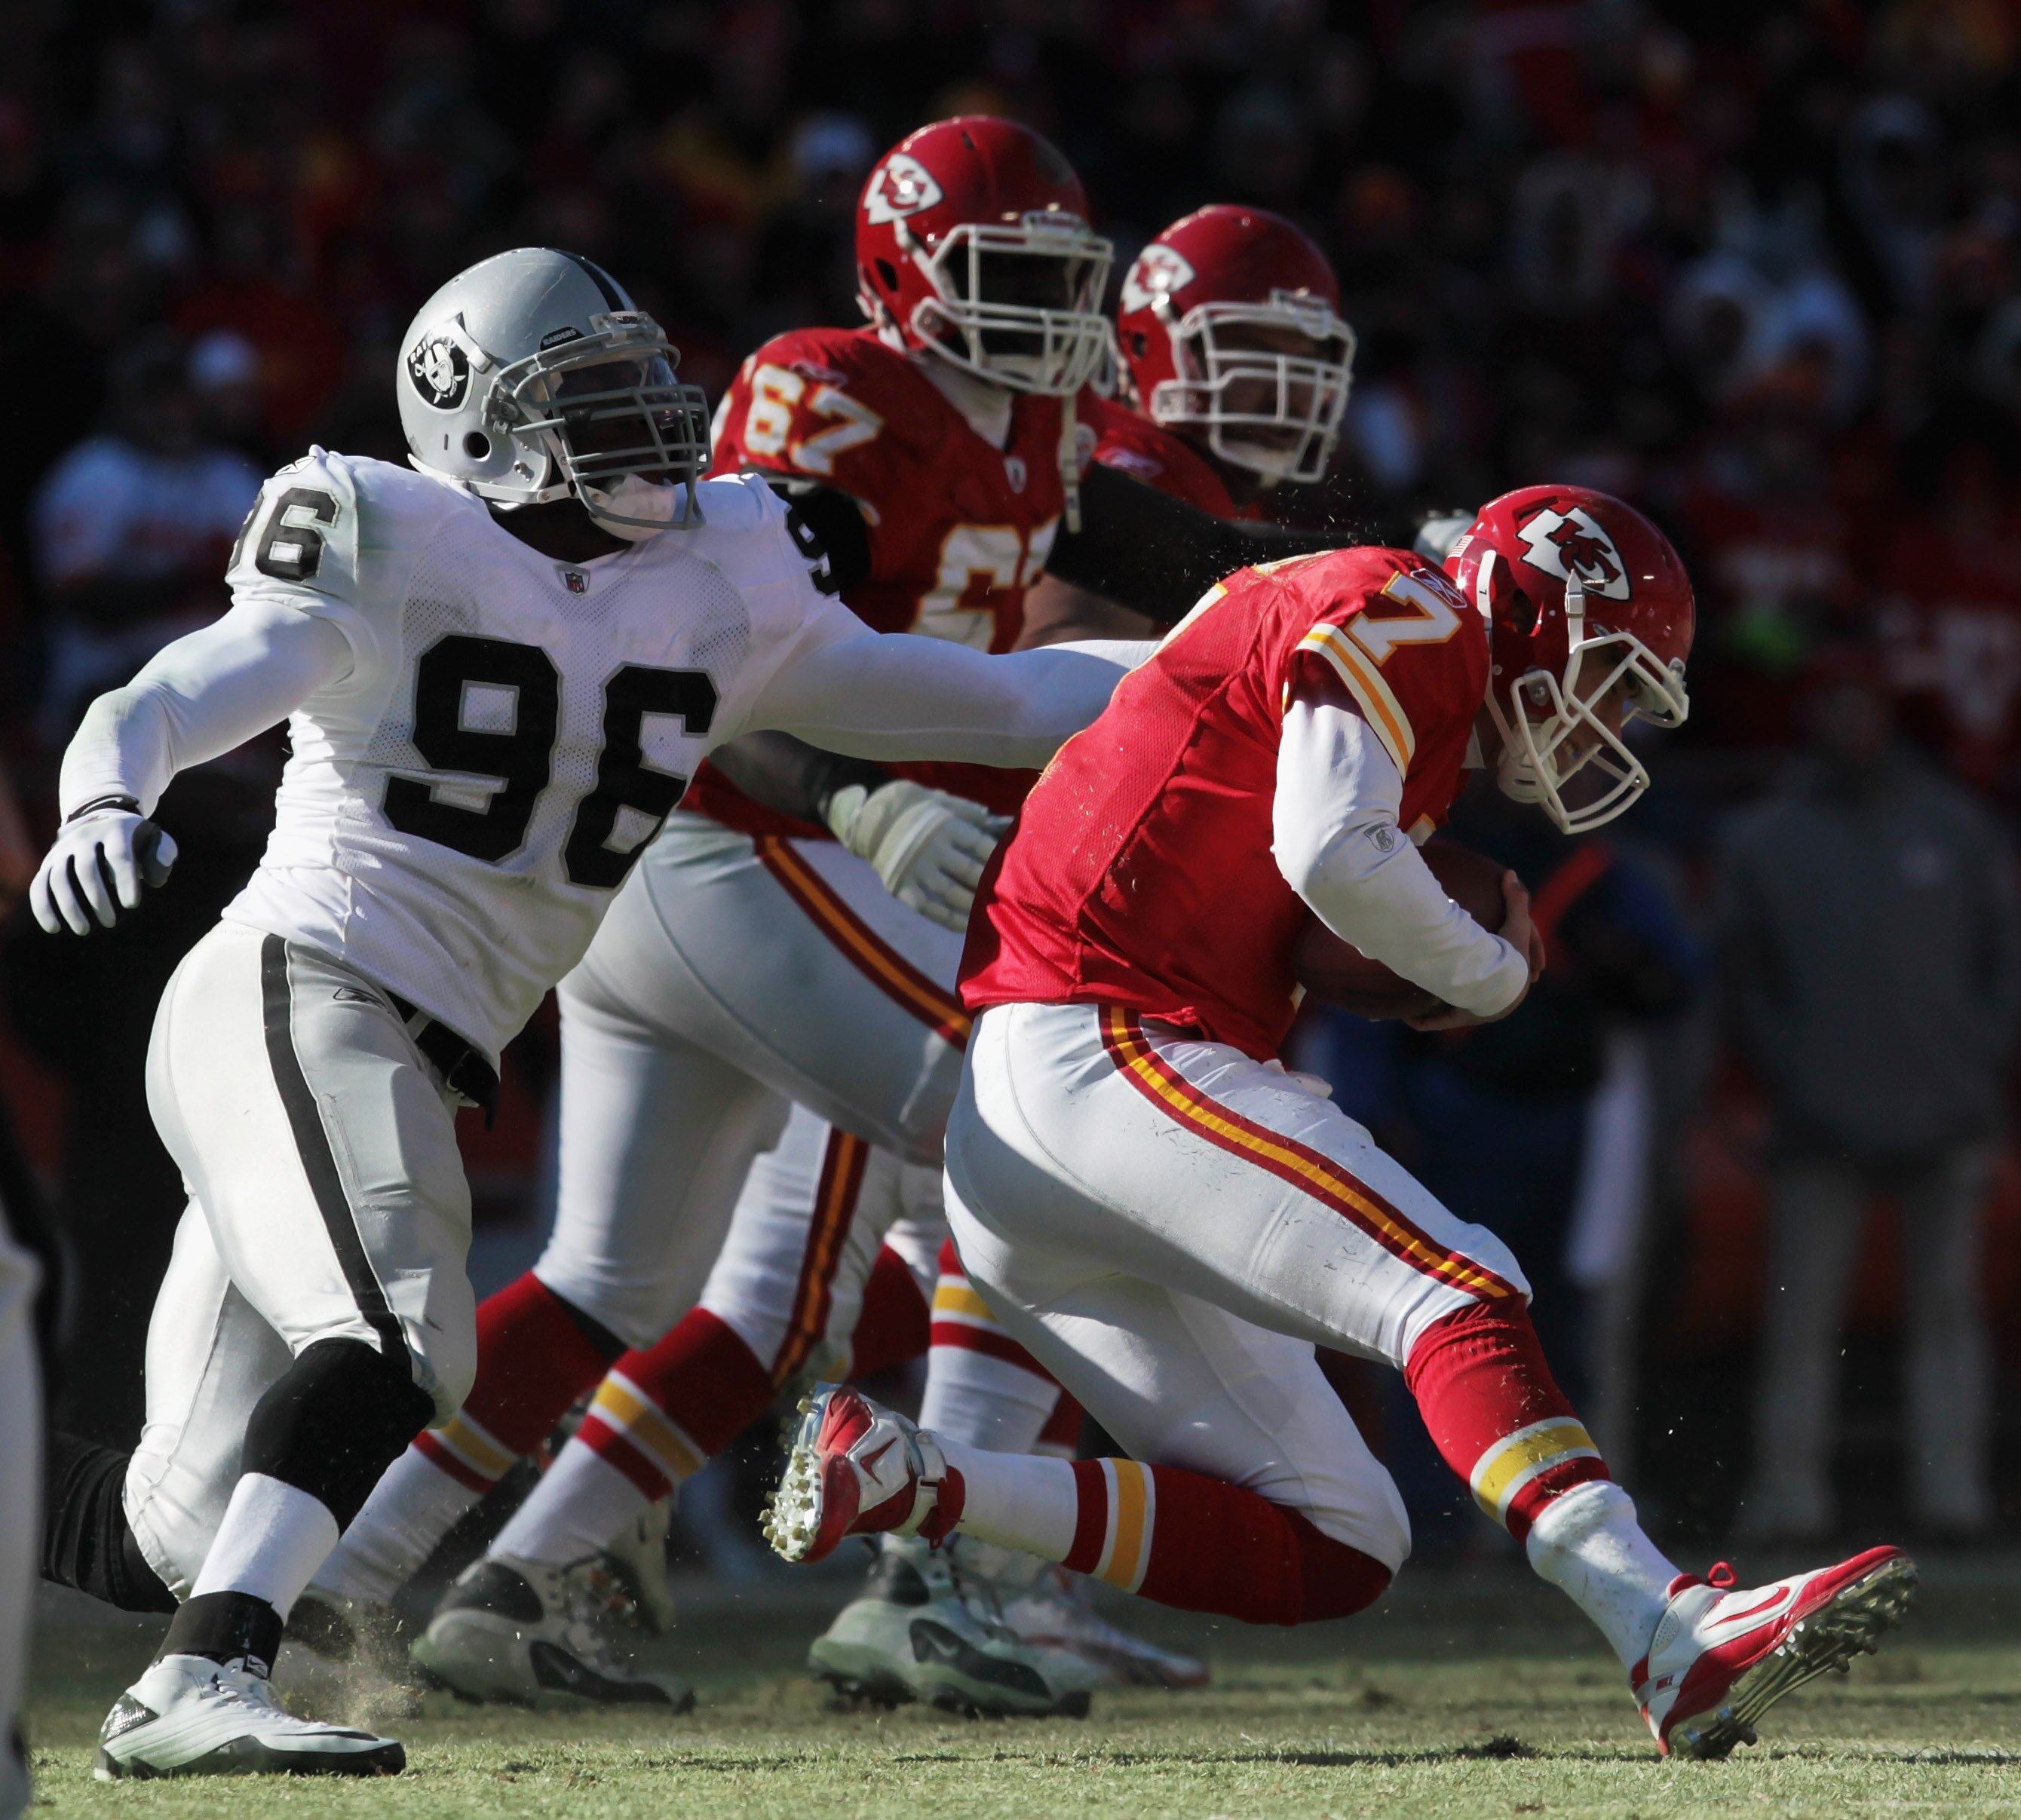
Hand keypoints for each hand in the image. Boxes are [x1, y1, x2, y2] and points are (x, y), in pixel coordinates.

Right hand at [29, 806, 178, 934]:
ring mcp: (62, 850)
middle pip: (86, 869)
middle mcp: (85, 837)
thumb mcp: (156, 839)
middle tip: (111, 923)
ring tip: (84, 930)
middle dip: (98, 899)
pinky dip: (43, 907)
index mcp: (115, 830)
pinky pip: (39, 885)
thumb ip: (163, 855)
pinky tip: (54, 929)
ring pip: (59, 878)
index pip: (119, 855)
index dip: (125, 880)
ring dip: (70, 907)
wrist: (103, 823)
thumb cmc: (137, 841)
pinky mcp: (48, 863)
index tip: (132, 905)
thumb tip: (154, 881)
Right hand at [826, 780, 1006, 931]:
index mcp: (945, 826)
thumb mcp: (936, 797)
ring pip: (951, 893)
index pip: (980, 845)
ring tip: (995, 914)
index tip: (1017, 868)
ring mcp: (916, 871)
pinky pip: (927, 908)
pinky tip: (965, 926)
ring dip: (974, 905)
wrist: (864, 818)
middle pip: (970, 871)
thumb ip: (964, 809)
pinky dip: (947, 919)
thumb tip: (992, 817)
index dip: (999, 858)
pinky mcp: (901, 887)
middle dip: (993, 884)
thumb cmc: (908, 804)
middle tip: (1013, 896)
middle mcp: (932, 849)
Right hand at [1403, 870, 1544, 1031]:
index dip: (1491, 968)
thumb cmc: (1509, 954)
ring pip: (1456, 1007)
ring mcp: (1477, 1010)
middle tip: (1446, 979)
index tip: (1479, 961)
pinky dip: (1425, 1021)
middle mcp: (1493, 997)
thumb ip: (1515, 899)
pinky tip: (1409, 1019)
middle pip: (1476, 993)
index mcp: (1509, 979)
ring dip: (1441, 1005)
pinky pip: (1440, 1021)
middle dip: (1464, 991)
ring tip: (1423, 997)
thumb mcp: (1516, 923)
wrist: (1500, 983)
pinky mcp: (1462, 1017)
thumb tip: (1510, 873)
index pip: (1500, 974)